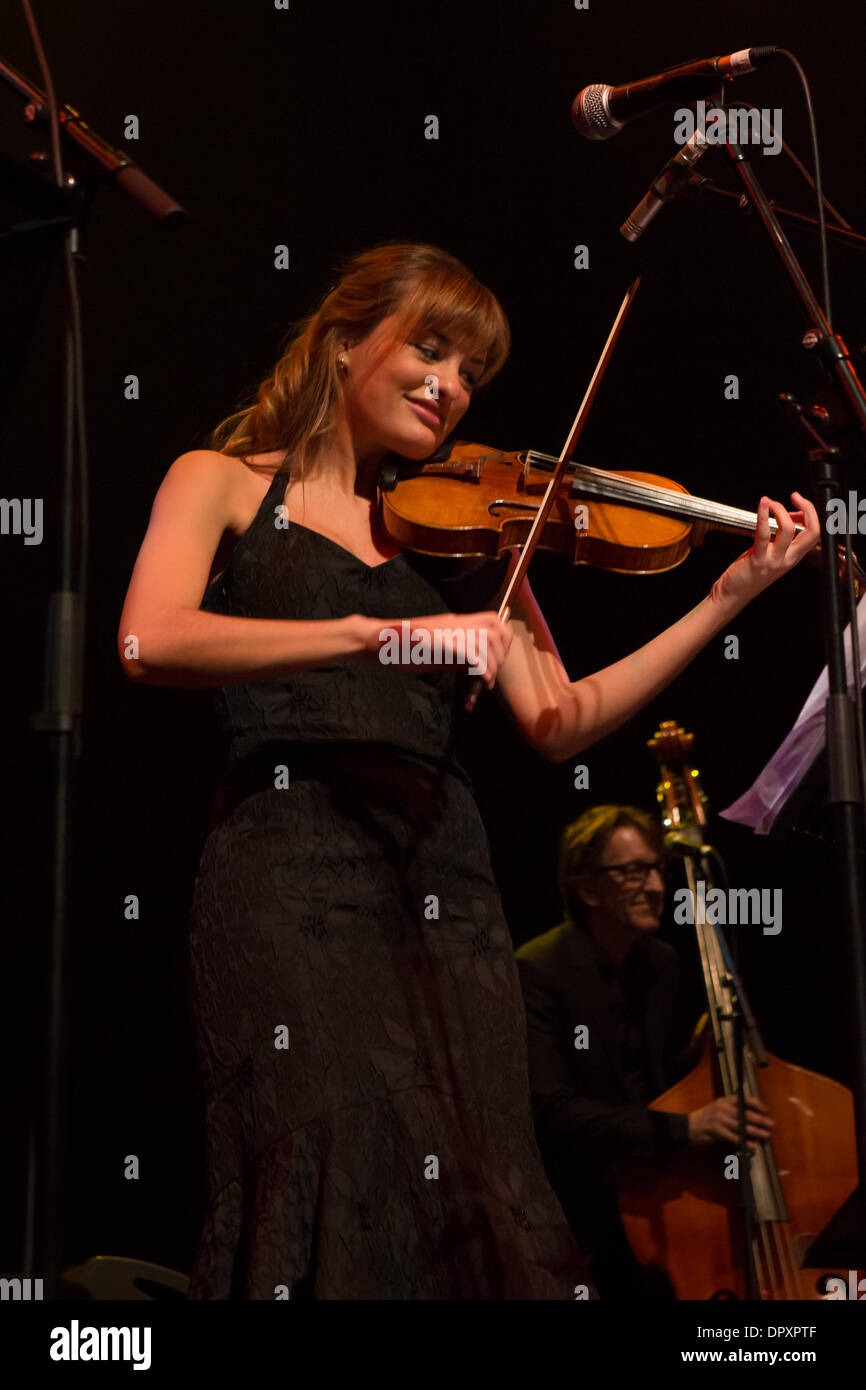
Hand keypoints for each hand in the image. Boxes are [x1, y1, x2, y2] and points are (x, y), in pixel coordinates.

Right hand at [369, 610, 512, 688]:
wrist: (379, 640)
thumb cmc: (402, 648)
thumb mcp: (435, 651)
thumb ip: (456, 655)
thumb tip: (476, 665)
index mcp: (455, 622)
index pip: (493, 620)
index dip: (503, 639)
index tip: (498, 659)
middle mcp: (455, 623)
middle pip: (496, 628)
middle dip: (501, 653)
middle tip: (493, 672)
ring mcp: (448, 630)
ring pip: (487, 640)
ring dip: (492, 662)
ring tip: (486, 680)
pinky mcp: (440, 641)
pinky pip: (470, 652)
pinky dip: (481, 667)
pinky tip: (479, 679)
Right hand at [687, 1094, 773, 1149]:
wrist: (688, 1126)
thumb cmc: (707, 1119)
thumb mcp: (719, 1110)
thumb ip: (734, 1113)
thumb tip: (754, 1122)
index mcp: (725, 1101)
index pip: (744, 1099)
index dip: (757, 1104)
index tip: (766, 1111)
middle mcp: (723, 1107)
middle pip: (745, 1113)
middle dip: (760, 1120)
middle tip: (771, 1125)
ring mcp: (718, 1118)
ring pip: (741, 1125)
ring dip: (755, 1132)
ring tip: (765, 1136)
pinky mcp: (715, 1130)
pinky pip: (732, 1136)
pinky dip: (743, 1141)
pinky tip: (751, 1145)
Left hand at [710, 492, 819, 608]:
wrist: (734, 594)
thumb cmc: (750, 572)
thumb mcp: (772, 553)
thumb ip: (782, 537)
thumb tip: (789, 514)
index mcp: (794, 556)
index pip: (815, 533)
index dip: (810, 514)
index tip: (800, 502)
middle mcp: (788, 559)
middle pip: (812, 532)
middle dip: (807, 509)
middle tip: (795, 496)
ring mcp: (774, 560)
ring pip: (789, 530)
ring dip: (780, 510)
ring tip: (769, 502)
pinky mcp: (758, 559)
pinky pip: (764, 534)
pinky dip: (763, 515)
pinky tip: (762, 505)